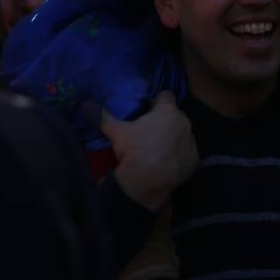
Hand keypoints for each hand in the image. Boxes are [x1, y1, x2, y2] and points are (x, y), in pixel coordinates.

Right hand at [99, 91, 198, 210]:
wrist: (146, 183)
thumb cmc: (133, 151)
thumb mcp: (117, 132)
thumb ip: (103, 116)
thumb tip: (85, 104)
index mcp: (167, 111)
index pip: (166, 96)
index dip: (157, 102)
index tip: (148, 111)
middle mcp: (184, 122)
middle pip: (175, 115)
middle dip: (165, 121)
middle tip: (150, 132)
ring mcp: (191, 141)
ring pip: (182, 133)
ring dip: (174, 137)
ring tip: (158, 149)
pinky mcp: (194, 159)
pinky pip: (188, 152)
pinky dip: (180, 155)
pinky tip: (167, 163)